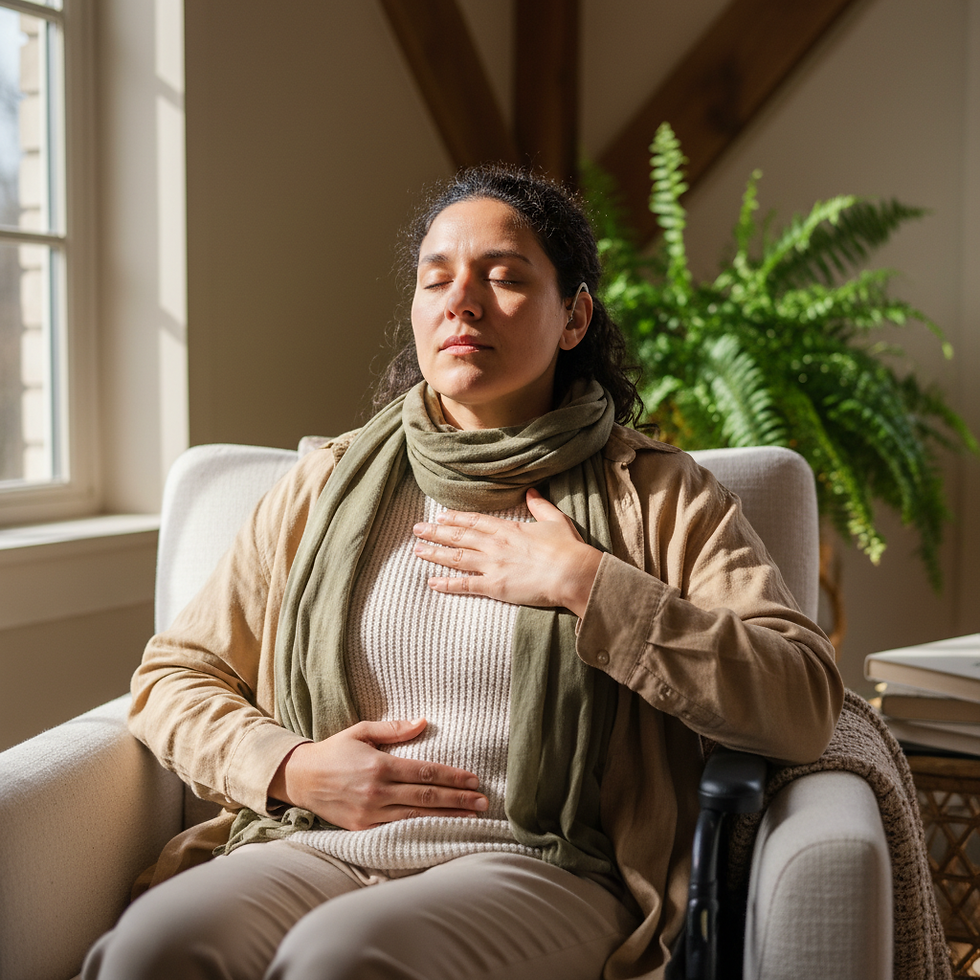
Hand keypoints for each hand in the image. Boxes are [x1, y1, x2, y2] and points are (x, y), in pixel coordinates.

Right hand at [268, 718, 487, 829]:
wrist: (300, 779)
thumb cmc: (334, 751)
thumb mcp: (362, 731)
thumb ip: (394, 730)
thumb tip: (424, 722)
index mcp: (380, 766)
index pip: (426, 772)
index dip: (453, 777)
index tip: (474, 779)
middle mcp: (377, 792)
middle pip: (427, 797)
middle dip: (459, 800)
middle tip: (484, 801)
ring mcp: (370, 814)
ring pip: (417, 818)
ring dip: (448, 818)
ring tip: (472, 817)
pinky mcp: (362, 829)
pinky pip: (398, 830)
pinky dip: (422, 830)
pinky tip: (441, 830)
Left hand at [411, 488, 601, 617]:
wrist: (573, 573)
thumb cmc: (567, 548)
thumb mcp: (554, 520)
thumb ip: (539, 505)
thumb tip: (530, 491)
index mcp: (508, 528)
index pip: (474, 521)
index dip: (455, 518)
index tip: (440, 515)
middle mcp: (494, 544)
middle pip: (458, 536)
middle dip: (436, 532)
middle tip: (417, 529)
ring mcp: (492, 565)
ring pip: (456, 557)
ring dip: (435, 553)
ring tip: (417, 550)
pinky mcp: (494, 586)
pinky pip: (464, 585)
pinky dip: (446, 583)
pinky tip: (432, 582)